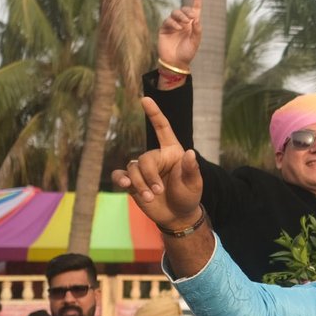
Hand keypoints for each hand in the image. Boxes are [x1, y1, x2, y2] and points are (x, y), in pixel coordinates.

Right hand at [112, 97, 204, 230]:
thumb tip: (190, 153)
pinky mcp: (133, 182)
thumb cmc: (189, 196)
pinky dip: (121, 179)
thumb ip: (191, 169)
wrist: (177, 216)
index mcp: (172, 152)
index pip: (162, 129)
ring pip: (132, 169)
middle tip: (159, 192)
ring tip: (151, 198)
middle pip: (144, 159)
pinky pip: (120, 175)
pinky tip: (125, 186)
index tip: (145, 99)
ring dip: (139, 184)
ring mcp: (143, 170)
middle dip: (149, 176)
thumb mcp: (194, 184)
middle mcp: (156, 158)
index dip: (154, 114)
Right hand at [157, 0, 202, 71]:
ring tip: (185, 24)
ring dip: (181, 16)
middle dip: (187, 11)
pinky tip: (177, 28)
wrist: (176, 62)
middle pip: (184, 9)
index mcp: (193, 24)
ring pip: (175, 13)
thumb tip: (196, 18)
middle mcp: (183, 23)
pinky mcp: (164, 29)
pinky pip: (168, 21)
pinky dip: (173, 23)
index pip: (195, 9)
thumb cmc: (187, 52)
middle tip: (191, 18)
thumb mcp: (196, 42)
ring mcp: (173, 25)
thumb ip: (197, 30)